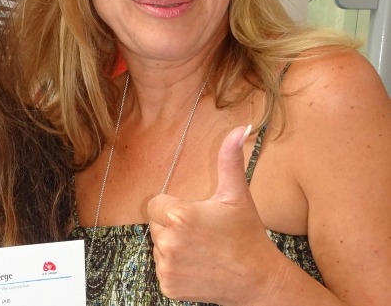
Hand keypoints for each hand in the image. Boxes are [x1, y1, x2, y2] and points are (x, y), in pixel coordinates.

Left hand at [147, 125, 274, 304]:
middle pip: (156, 225)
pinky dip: (175, 268)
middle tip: (203, 233)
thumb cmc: (247, 235)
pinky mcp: (167, 286)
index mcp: (179, 216)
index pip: (156, 204)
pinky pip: (161, 268)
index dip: (175, 207)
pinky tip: (198, 267)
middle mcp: (168, 242)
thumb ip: (229, 159)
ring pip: (158, 246)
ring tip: (202, 250)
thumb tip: (240, 128)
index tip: (196, 215)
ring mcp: (166, 267)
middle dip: (173, 226)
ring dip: (173, 246)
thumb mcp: (237, 195)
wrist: (258, 281)